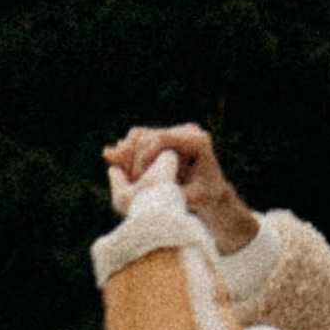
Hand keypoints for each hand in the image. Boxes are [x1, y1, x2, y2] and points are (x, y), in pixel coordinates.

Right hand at [100, 122, 258, 252]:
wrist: (212, 192)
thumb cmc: (204, 196)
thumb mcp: (191, 198)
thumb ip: (166, 191)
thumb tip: (131, 185)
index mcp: (198, 141)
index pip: (163, 139)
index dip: (144, 156)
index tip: (137, 178)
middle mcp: (186, 131)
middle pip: (148, 136)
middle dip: (133, 159)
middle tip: (128, 182)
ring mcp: (174, 132)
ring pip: (139, 136)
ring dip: (126, 155)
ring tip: (120, 176)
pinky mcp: (163, 138)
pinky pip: (138, 140)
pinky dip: (126, 153)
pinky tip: (117, 168)